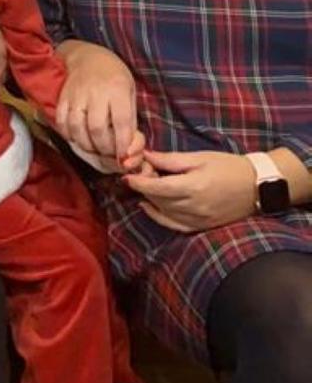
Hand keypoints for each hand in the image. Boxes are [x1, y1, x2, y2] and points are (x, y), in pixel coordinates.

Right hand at [56, 45, 137, 164]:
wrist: (87, 56)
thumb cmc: (113, 75)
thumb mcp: (130, 90)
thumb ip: (129, 117)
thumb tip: (128, 145)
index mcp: (117, 89)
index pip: (121, 122)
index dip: (122, 143)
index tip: (124, 155)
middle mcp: (95, 92)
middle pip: (97, 128)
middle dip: (104, 147)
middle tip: (109, 153)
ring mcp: (76, 94)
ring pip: (77, 127)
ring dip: (86, 144)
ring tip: (94, 147)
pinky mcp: (62, 97)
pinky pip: (61, 121)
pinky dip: (68, 135)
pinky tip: (77, 138)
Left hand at [124, 149, 257, 231]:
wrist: (257, 186)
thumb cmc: (228, 166)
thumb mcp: (199, 157)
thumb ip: (171, 159)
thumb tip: (146, 156)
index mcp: (193, 187)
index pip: (158, 188)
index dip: (139, 182)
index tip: (125, 175)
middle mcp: (194, 207)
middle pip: (158, 200)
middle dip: (144, 188)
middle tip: (138, 174)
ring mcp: (198, 220)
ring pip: (164, 213)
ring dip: (150, 200)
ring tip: (144, 187)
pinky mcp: (202, 227)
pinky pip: (174, 225)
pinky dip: (159, 217)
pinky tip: (150, 207)